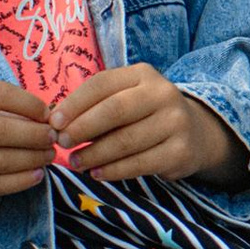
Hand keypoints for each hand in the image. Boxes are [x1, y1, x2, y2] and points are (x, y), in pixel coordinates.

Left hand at [53, 64, 240, 184]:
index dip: (75, 103)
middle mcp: (162, 94)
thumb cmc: (146, 114)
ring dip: (94, 154)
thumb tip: (57, 122)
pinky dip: (114, 171)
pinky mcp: (180, 151)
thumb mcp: (125, 98)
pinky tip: (97, 173)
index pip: (102, 84)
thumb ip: (95, 104)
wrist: (195, 133)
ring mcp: (175, 123)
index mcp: (143, 75)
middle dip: (82, 129)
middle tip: (61, 143)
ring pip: (125, 141)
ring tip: (75, 162)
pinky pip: (140, 164)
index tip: (54, 122)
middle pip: (114, 111)